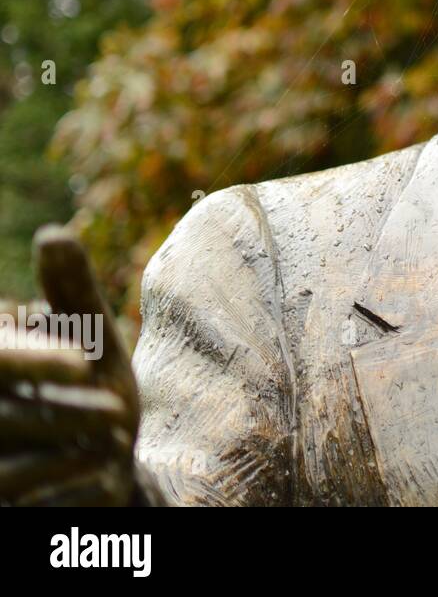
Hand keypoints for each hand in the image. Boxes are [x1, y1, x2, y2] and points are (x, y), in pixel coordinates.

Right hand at [0, 225, 139, 504]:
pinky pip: (27, 509)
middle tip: (118, 413)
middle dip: (64, 414)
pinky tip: (108, 481)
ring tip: (116, 443)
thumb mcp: (94, 339)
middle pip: (2, 419)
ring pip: (8, 474)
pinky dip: (73, 492)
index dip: (31, 359)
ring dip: (69, 456)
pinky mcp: (3, 509)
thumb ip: (73, 293)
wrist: (108, 468)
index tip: (85, 361)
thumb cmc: (97, 391)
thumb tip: (53, 235)